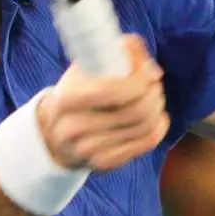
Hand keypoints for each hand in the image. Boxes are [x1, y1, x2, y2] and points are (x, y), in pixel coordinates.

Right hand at [37, 34, 168, 170]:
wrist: (55, 135)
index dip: (141, 78)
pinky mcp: (104, 163)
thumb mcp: (84, 67)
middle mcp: (74, 128)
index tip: (148, 70)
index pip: (115, 91)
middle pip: (137, 111)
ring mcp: (89, 150)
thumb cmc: (77, 93)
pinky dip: (159, 126)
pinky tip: (157, 117)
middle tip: (154, 84)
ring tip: (153, 98)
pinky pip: (147, 142)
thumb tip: (145, 60)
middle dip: (153, 92)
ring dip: (157, 107)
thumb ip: (114, 52)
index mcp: (67, 98)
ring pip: (145, 126)